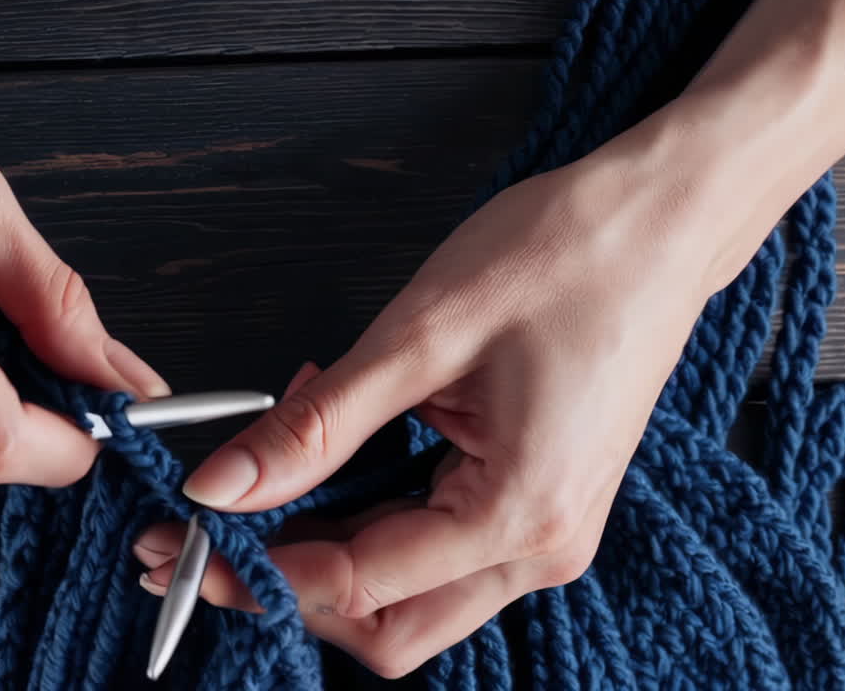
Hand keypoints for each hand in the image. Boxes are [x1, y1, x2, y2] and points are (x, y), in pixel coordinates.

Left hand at [133, 159, 712, 677]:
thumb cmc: (564, 258)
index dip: (256, 569)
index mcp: (519, 516)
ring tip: (276, 462)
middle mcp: (540, 548)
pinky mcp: (533, 502)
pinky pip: (433, 544)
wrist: (661, 221)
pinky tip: (335, 451)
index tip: (183, 540)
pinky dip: (369, 514)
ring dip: (326, 546)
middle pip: (385, 623)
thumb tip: (221, 488)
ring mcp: (542, 531)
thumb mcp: (417, 340)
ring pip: (405, 591)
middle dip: (290, 584)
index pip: (356, 585)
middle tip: (212, 529)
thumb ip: (314, 428)